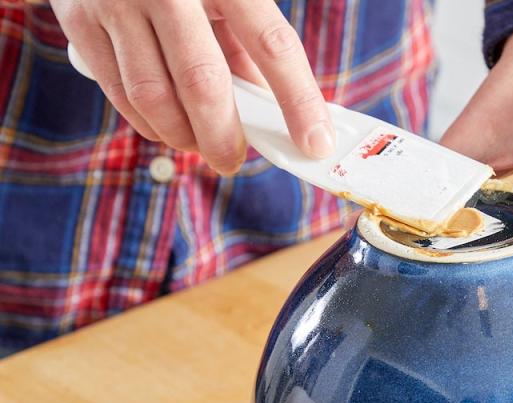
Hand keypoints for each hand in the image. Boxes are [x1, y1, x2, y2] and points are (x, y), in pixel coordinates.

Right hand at [50, 0, 334, 173]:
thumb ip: (247, 47)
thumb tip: (273, 113)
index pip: (272, 44)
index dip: (298, 101)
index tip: (315, 143)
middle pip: (204, 84)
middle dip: (223, 138)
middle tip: (232, 160)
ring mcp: (117, 3)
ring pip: (154, 98)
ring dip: (182, 136)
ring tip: (197, 143)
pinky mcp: (80, 22)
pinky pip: (119, 93)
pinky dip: (147, 122)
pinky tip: (165, 125)